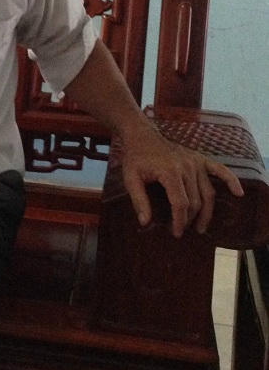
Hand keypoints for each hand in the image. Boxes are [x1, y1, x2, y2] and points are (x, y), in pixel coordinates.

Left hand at [121, 123, 243, 237]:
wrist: (142, 135)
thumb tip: (145, 223)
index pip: (180, 203)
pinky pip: (220, 170)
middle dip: (189, 219)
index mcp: (170, 171)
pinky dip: (231, 181)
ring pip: (207, 192)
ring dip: (206, 212)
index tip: (176, 233)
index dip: (179, 221)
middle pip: (195, 201)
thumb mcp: (130, 178)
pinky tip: (238, 193)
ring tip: (200, 227)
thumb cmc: (135, 158)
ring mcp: (196, 162)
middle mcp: (187, 166)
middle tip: (181, 229)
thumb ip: (138, 200)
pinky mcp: (201, 158)